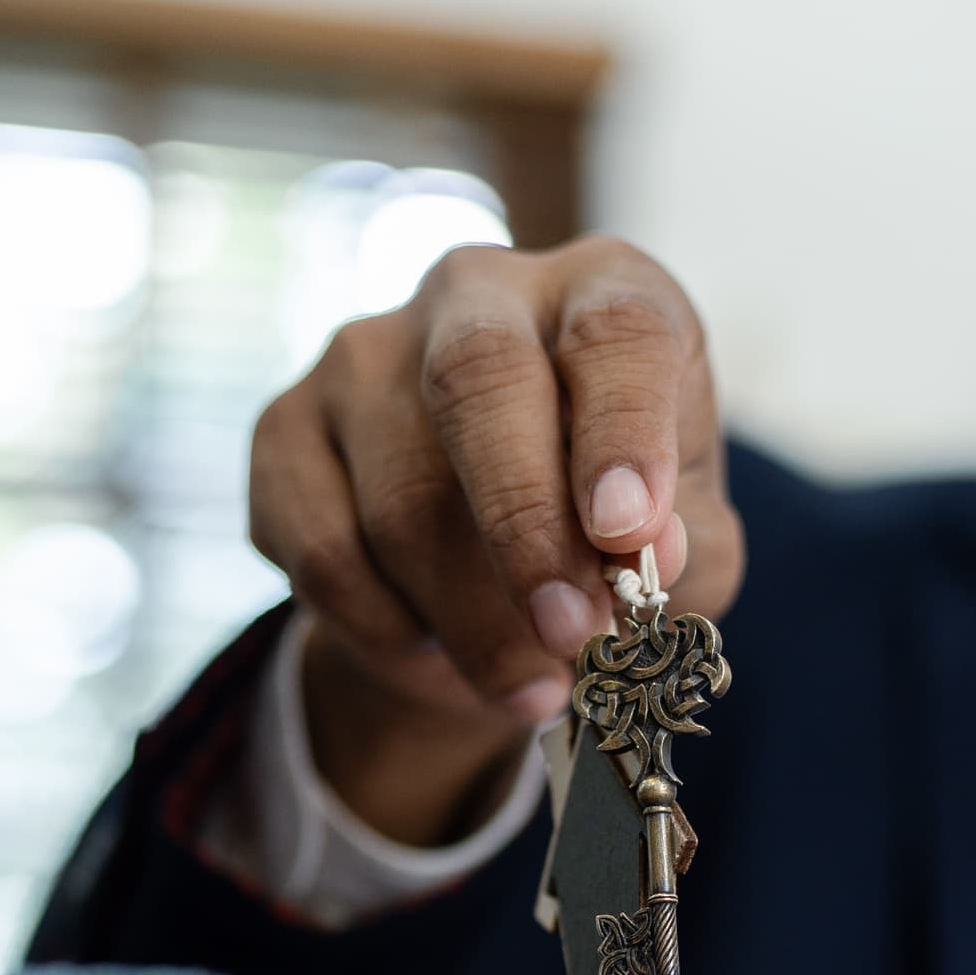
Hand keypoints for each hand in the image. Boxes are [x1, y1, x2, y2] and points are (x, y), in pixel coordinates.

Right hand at [257, 237, 733, 844]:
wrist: (492, 553)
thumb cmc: (613, 519)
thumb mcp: (689, 535)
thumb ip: (689, 543)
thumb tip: (652, 552)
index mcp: (600, 290)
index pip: (615, 331)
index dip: (624, 430)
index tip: (628, 533)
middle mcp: (479, 293)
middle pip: (478, 379)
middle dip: (523, 523)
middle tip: (567, 633)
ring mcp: (365, 351)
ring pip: (399, 494)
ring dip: (468, 618)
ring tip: (528, 684)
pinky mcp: (286, 425)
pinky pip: (323, 548)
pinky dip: (385, 628)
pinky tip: (437, 655)